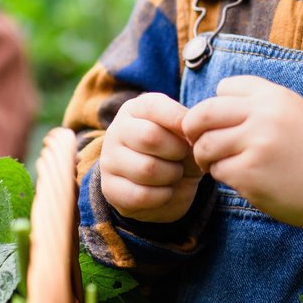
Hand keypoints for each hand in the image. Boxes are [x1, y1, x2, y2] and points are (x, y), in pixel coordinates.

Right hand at [100, 93, 204, 222]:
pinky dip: (162, 196)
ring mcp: (109, 160)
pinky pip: (141, 195)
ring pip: (146, 168)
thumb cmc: (177, 153)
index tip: (193, 135)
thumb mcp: (186, 136)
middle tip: (183, 158)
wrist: (165, 188)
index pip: (154, 106)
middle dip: (177, 151)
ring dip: (172, 175)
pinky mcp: (109, 189)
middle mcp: (117, 130)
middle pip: (149, 137)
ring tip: (175, 174)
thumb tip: (191, 137)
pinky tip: (165, 191)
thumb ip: (188, 131)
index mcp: (135, 109)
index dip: (180, 122)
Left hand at [183, 76, 302, 230]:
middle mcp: (263, 115)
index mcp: (274, 96)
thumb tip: (214, 111)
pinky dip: (222, 176)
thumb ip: (259, 106)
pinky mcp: (249, 173)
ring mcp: (255, 144)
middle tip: (198, 142)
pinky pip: (217, 170)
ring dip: (205, 157)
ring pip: (206, 144)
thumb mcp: (294, 113)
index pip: (224, 87)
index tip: (223, 123)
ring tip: (218, 165)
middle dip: (192, 129)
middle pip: (203, 112)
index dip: (217, 106)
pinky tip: (239, 179)